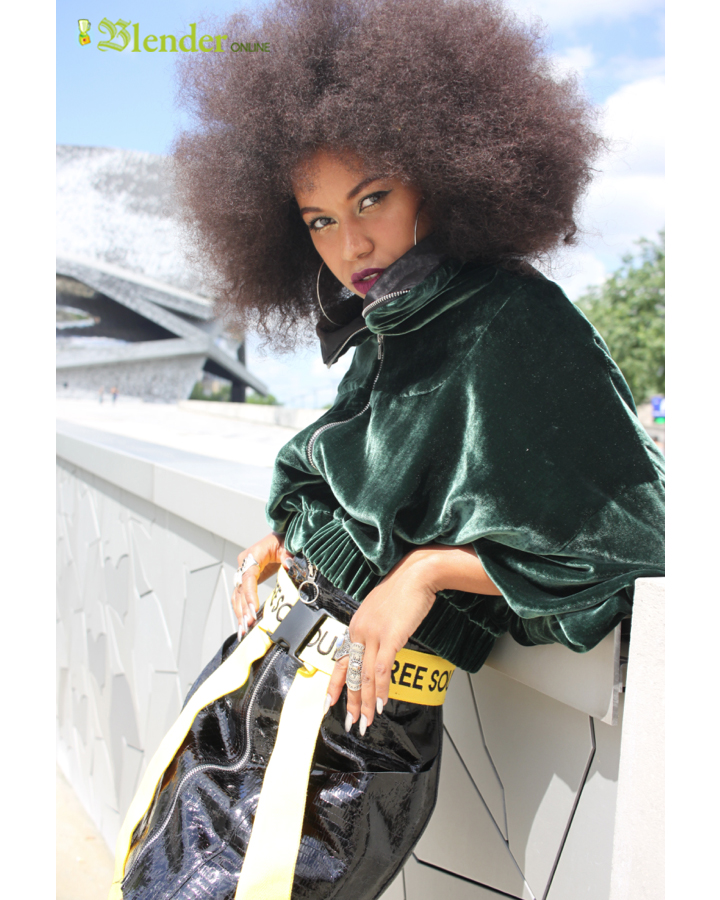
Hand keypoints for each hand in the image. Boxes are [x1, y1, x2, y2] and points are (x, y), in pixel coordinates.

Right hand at [233, 533, 292, 635]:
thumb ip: (288, 556)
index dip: (250, 594)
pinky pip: (241, 596)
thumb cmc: (283, 540)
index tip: (253, 610)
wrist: (280, 536)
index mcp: (252, 555)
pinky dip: (241, 610)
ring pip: (238, 595)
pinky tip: (243, 623)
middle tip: (247, 625)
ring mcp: (244, 572)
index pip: (248, 577)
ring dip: (240, 613)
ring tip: (243, 630)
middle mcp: (244, 564)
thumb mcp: (287, 546)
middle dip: (244, 609)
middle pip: (241, 589)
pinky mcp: (247, 579)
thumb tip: (289, 566)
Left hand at [325, 544, 501, 731]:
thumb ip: (377, 629)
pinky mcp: (391, 637)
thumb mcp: (382, 610)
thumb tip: (379, 647)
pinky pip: (382, 670)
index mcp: (356, 625)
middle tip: (351, 722)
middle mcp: (360, 631)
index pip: (342, 660)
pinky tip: (381, 704)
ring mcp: (374, 634)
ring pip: (365, 676)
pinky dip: (381, 689)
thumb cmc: (404, 589)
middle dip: (351, 701)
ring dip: (365, 702)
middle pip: (352, 672)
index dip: (336, 683)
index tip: (329, 702)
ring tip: (366, 721)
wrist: (417, 573)